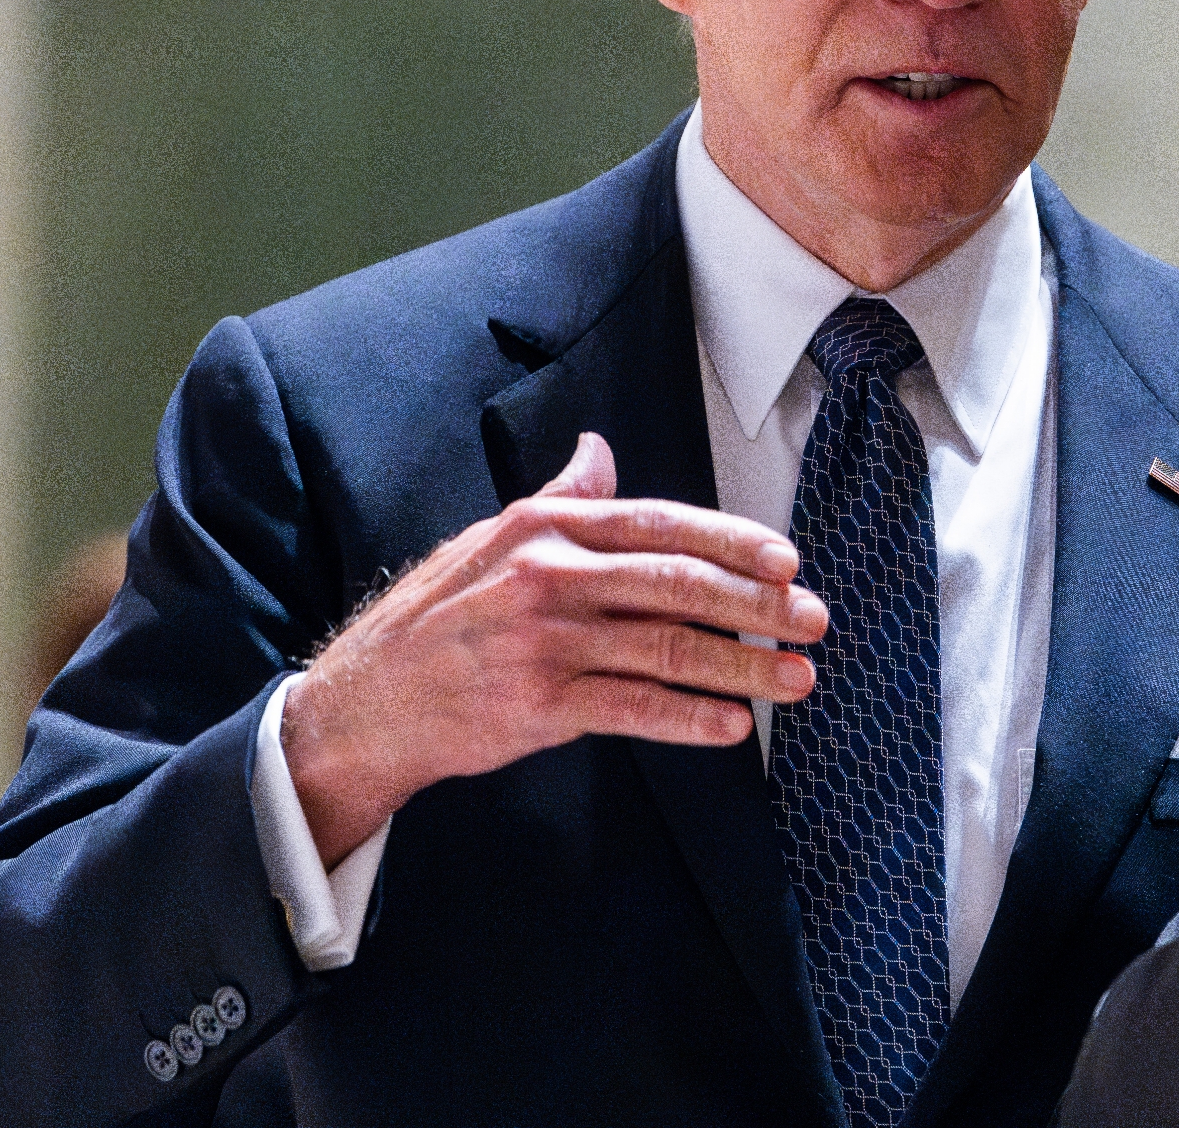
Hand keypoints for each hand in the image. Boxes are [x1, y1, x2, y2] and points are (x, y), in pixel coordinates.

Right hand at [283, 432, 826, 864]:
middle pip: (677, 583)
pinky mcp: (539, 706)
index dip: (732, 540)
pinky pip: (632, 710)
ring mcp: (545, 643)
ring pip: (667, 649)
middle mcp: (549, 576)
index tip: (788, 559)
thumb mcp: (489, 540)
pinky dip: (689, 719)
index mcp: (545, 527)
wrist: (364, 703)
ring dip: (742, 667)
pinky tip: (732, 726)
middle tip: (814, 620)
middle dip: (757, 604)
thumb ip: (558, 500)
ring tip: (796, 679)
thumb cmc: (435, 618)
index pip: (660, 524)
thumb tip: (600, 452)